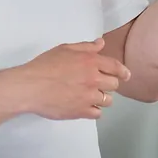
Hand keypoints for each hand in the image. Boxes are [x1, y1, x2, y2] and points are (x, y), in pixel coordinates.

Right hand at [15, 38, 130, 119]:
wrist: (31, 86)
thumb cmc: (45, 65)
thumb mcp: (65, 49)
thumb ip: (86, 47)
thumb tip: (101, 43)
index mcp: (91, 61)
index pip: (116, 67)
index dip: (123, 71)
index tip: (126, 75)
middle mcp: (94, 79)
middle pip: (114, 85)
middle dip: (109, 84)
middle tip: (99, 84)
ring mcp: (89, 96)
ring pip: (108, 100)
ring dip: (102, 97)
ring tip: (91, 95)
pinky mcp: (82, 112)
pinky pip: (97, 113)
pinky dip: (93, 110)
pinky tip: (85, 105)